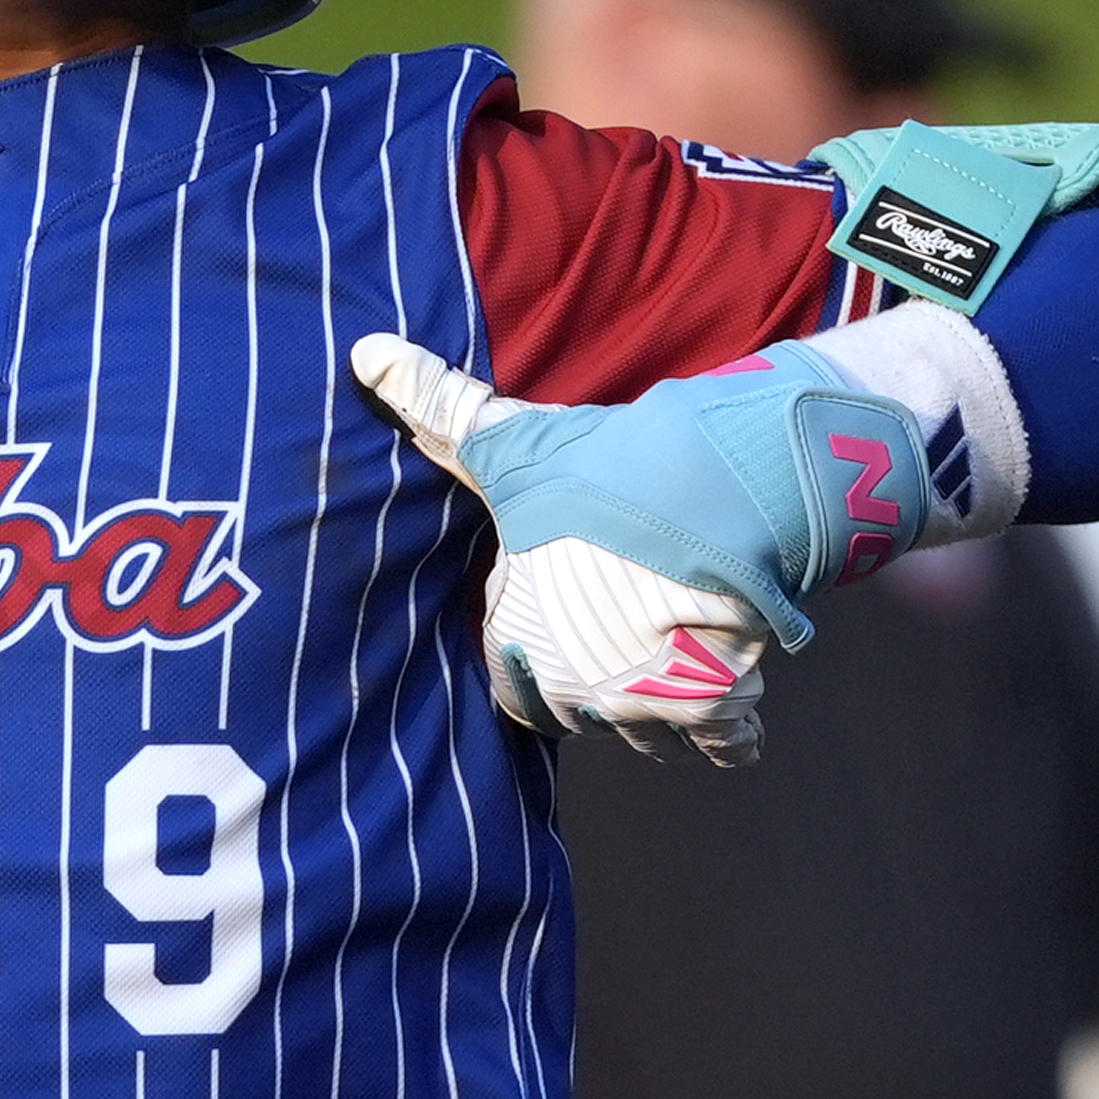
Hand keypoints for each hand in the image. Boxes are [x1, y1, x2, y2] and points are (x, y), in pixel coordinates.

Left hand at [350, 332, 929, 765]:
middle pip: (588, 716)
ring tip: (672, 667)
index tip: (559, 639)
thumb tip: (365, 353)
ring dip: (662, 712)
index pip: (516, 690)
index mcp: (521, 648)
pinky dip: (733, 733)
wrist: (709, 489)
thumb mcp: (507, 444)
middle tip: (620, 650)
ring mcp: (655, 708)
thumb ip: (436, 408)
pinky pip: (728, 745)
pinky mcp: (725, 706)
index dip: (536, 662)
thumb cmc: (596, 471)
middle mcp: (581, 695)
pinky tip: (733, 704)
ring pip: (654, 735)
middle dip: (602, 691)